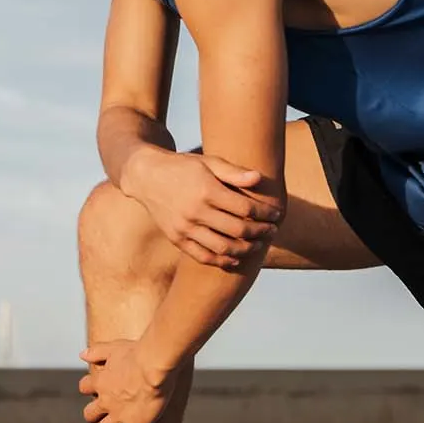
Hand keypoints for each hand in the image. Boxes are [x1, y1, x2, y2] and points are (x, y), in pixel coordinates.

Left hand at [77, 340, 172, 422]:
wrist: (154, 366)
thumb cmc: (138, 352)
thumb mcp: (114, 347)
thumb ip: (97, 351)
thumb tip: (81, 354)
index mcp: (100, 381)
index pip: (85, 387)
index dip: (88, 388)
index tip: (93, 388)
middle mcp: (105, 401)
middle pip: (90, 413)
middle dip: (91, 415)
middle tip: (95, 417)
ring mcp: (118, 416)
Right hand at [121, 149, 282, 267]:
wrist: (146, 177)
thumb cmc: (183, 167)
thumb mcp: (208, 162)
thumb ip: (233, 172)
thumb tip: (258, 178)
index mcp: (206, 190)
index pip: (245, 208)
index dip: (265, 213)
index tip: (277, 214)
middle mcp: (195, 211)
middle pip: (238, 230)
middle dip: (260, 232)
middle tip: (272, 231)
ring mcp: (185, 228)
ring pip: (223, 247)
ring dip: (245, 249)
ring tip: (257, 245)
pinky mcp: (176, 239)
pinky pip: (203, 256)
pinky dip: (222, 260)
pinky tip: (235, 258)